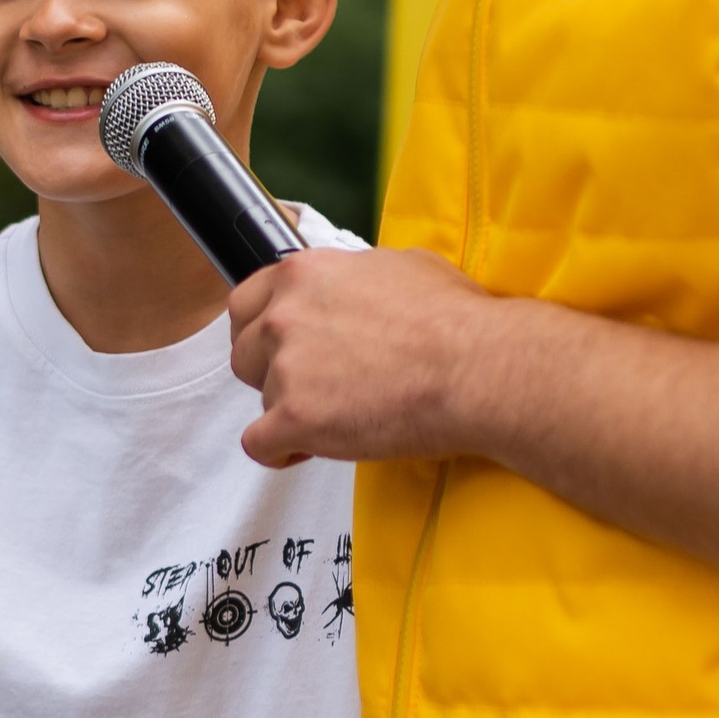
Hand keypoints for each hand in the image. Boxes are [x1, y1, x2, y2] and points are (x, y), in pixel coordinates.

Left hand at [229, 247, 500, 466]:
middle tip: (315, 385)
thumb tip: (353, 290)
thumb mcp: (400, 266)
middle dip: (271, 372)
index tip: (284, 347)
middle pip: (244, 353)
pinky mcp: (294, 419)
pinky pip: (260, 445)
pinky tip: (311, 449)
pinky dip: (282, 452)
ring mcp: (285, 368)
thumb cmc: (454, 319)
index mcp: (305, 273)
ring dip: (291, 411)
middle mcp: (284, 315)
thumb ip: (353, 278)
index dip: (263, 330)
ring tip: (340, 417)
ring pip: (261, 399)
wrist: (475, 368)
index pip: (246, 302)